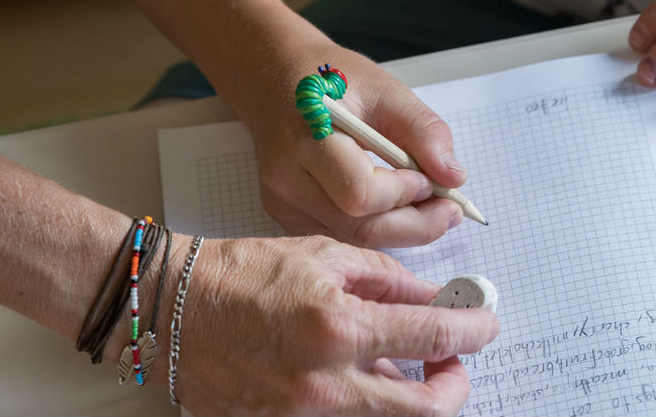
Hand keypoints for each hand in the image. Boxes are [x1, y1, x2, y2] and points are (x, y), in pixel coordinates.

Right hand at [176, 235, 499, 415]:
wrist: (171, 308)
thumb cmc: (238, 274)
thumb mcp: (322, 255)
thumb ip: (385, 278)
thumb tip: (431, 296)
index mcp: (338, 325)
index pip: (435, 337)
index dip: (474, 331)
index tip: (485, 324)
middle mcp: (325, 381)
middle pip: (427, 409)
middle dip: (456, 384)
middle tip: (453, 361)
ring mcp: (302, 413)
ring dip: (409, 395)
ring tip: (400, 362)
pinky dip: (363, 401)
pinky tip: (354, 374)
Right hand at [238, 42, 467, 247]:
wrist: (275, 78)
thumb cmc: (329, 79)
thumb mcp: (385, 89)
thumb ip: (423, 131)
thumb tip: (453, 178)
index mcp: (309, 135)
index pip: (360, 192)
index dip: (403, 194)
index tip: (429, 180)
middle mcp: (287, 176)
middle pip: (359, 228)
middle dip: (414, 226)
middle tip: (449, 210)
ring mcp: (282, 200)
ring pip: (352, 240)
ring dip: (399, 231)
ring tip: (428, 209)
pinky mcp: (284, 213)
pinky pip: (339, 236)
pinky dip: (374, 230)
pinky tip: (392, 209)